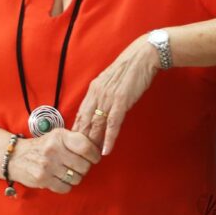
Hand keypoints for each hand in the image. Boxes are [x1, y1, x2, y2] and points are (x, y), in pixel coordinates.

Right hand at [8, 129, 100, 193]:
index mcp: (59, 136)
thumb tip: (99, 149)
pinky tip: (57, 178)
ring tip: (64, 171)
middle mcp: (53, 150)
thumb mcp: (56, 136)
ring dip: (74, 177)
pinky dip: (64, 185)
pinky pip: (66, 188)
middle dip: (83, 168)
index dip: (94, 154)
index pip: (85, 146)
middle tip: (75, 165)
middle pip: (84, 166)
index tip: (93, 157)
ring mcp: (47, 165)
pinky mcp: (43, 179)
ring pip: (76, 178)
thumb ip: (75, 140)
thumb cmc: (42, 147)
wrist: (15, 156)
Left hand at [73, 34, 160, 155]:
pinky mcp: (121, 102)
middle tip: (78, 154)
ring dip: (93, 142)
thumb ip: (105, 94)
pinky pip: (112, 124)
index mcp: (93, 89)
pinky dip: (108, 138)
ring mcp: (108, 98)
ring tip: (89, 157)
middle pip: (84, 120)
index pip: (81, 112)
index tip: (73, 142)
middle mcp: (97, 93)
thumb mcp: (111, 82)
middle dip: (81, 139)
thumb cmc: (129, 70)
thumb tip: (102, 108)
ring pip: (96, 124)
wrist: (142, 57)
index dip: (77, 128)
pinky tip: (105, 150)